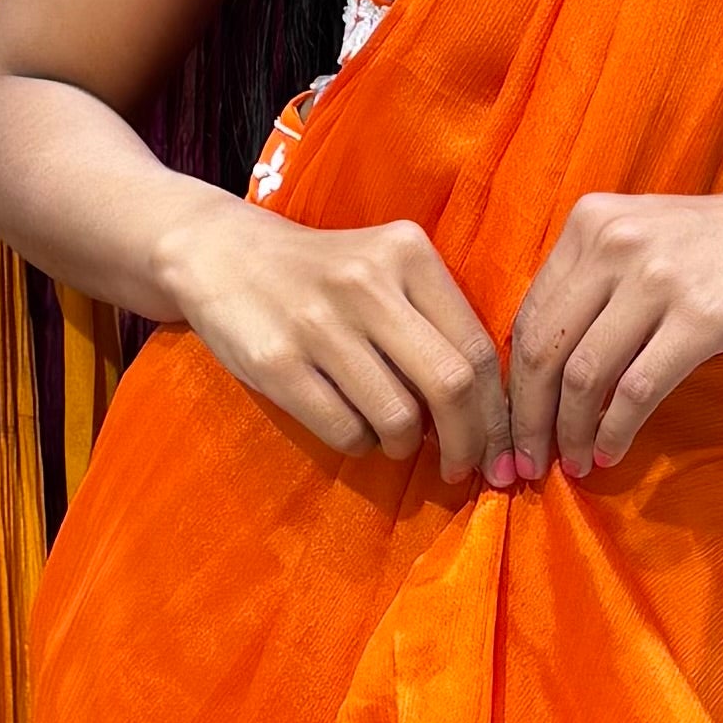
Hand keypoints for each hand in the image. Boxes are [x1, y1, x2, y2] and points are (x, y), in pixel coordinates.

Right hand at [159, 195, 507, 481]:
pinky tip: (352, 424)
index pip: (478, 348)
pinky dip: (360, 443)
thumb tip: (490, 418)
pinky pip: (345, 430)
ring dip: (406, 445)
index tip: (503, 451)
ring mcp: (318, 323)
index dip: (499, 413)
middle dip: (468, 442)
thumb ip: (436, 323)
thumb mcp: (384, 270)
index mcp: (408, 253)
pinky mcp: (276, 362)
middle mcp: (366, 282)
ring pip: (398, 417)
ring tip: (395, 437)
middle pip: (449, 384)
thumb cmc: (321, 275)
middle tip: (464, 469)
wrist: (219, 254)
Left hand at [508, 189, 722, 478]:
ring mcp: (656, 280)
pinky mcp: (699, 317)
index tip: (513, 426)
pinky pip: (638, 389)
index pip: (530, 316)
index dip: (514, 384)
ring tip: (574, 462)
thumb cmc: (709, 248)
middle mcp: (614, 244)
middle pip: (545, 349)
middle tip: (529, 461)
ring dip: (572, 432)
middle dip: (530, 418)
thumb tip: (536, 373)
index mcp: (589, 223)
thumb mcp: (635, 241)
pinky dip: (616, 430)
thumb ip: (586, 287)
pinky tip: (611, 451)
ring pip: (585, 375)